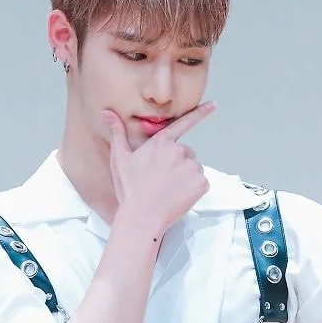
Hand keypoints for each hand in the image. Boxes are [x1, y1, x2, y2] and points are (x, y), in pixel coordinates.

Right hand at [104, 102, 215, 234]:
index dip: (200, 113)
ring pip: (192, 167)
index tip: (213, 105)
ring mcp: (192, 167)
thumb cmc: (130, 188)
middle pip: (185, 153)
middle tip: (161, 179)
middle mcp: (179, 151)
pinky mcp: (201, 183)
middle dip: (177, 163)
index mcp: (162, 142)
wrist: (142, 216)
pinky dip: (192, 188)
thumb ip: (118, 133)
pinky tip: (178, 195)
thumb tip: (108, 113)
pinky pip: (200, 182)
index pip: (183, 123)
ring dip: (184, 175)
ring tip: (168, 188)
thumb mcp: (120, 159)